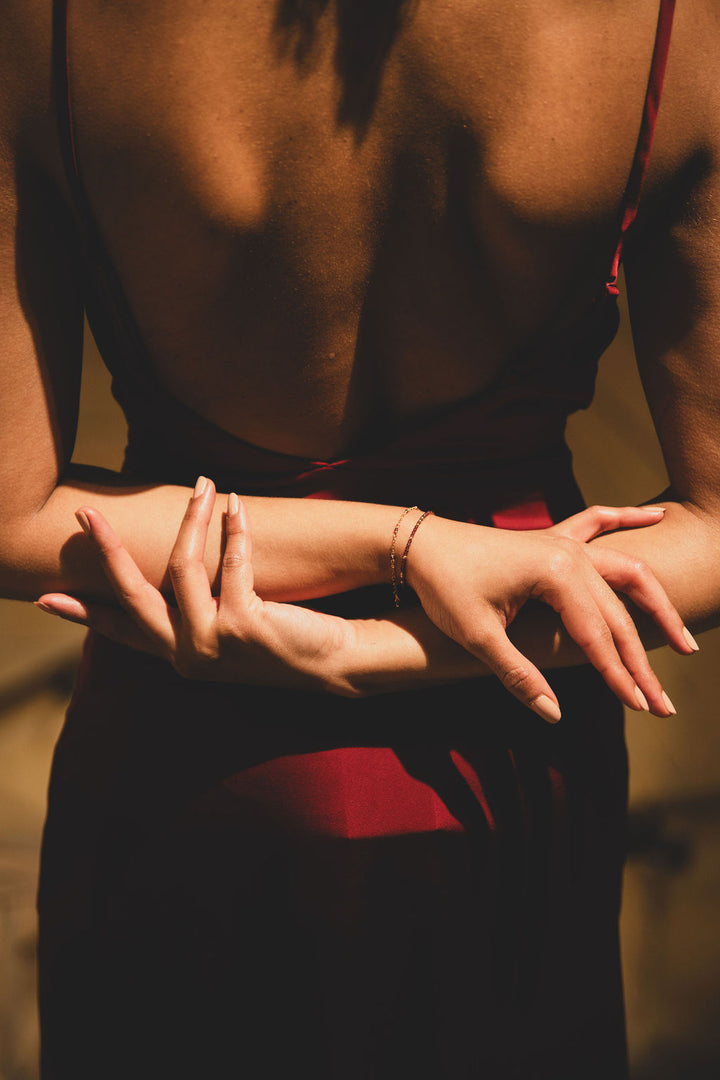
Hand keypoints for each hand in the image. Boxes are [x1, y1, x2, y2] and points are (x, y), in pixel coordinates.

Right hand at [36, 479, 356, 694]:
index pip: (121, 630)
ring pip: (182, 567)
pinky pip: (231, 563)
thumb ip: (197, 604)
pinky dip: (234, 529)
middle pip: (132, 594)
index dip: (83, 614)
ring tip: (203, 484)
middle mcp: (188, 654)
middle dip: (107, 550)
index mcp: (179, 654)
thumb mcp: (228, 625)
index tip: (44, 599)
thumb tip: (174, 558)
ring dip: (191, 519)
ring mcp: (213, 643)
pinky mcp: (243, 626)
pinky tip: (237, 506)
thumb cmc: (282, 638)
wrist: (334, 664)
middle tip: (87, 512)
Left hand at [406, 504, 692, 719]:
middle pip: (620, 615)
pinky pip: (599, 525)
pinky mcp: (552, 538)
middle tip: (665, 704)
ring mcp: (563, 542)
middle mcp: (570, 554)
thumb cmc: (444, 587)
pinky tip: (657, 517)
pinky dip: (628, 520)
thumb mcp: (477, 637)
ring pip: (626, 572)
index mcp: (556, 575)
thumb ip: (519, 675)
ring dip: (657, 605)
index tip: (642, 709)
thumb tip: (553, 714)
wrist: (419, 544)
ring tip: (684, 642)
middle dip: (643, 663)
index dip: (619, 677)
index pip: (598, 637)